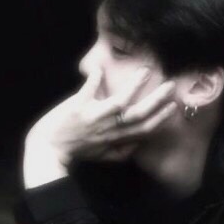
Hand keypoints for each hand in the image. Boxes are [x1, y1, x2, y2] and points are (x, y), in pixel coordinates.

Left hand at [23, 67, 176, 187]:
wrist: (48, 149)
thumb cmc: (77, 150)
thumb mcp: (103, 157)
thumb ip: (122, 152)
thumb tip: (139, 145)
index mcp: (116, 138)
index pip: (144, 128)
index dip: (161, 118)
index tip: (174, 106)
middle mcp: (109, 127)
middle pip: (138, 114)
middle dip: (156, 100)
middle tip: (170, 85)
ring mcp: (94, 116)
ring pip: (120, 102)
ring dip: (133, 86)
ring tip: (146, 71)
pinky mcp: (78, 107)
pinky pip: (88, 91)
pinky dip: (93, 79)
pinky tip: (98, 67)